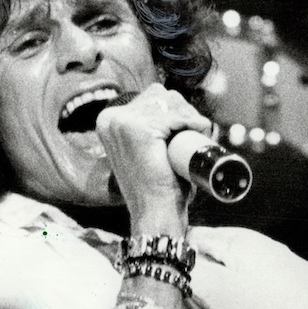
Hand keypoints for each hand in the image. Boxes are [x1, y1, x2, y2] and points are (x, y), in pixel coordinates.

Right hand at [97, 84, 211, 234]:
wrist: (154, 214)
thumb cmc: (155, 185)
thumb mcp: (146, 149)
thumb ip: (151, 125)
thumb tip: (172, 100)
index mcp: (109, 120)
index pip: (151, 96)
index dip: (175, 109)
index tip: (186, 129)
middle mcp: (111, 117)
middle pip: (160, 94)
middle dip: (183, 111)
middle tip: (190, 137)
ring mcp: (123, 122)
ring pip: (171, 102)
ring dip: (190, 117)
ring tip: (192, 139)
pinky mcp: (139, 130)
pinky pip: (177, 116)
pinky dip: (193, 123)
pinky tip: (198, 134)